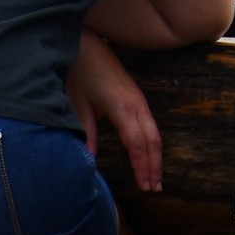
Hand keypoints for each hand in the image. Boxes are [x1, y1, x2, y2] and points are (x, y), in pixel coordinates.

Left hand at [67, 30, 162, 191]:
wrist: (86, 44)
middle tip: (154, 189)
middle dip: (154, 166)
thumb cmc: (80, 73)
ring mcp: (139, 99)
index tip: (144, 187)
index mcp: (122, 107)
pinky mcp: (138, 97)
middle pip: (152, 140)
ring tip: (155, 179)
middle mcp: (136, 104)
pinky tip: (150, 155)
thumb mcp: (78, 105)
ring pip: (155, 132)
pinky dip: (153, 143)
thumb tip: (89, 162)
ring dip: (156, 156)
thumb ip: (86, 134)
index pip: (137, 144)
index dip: (141, 167)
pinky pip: (150, 124)